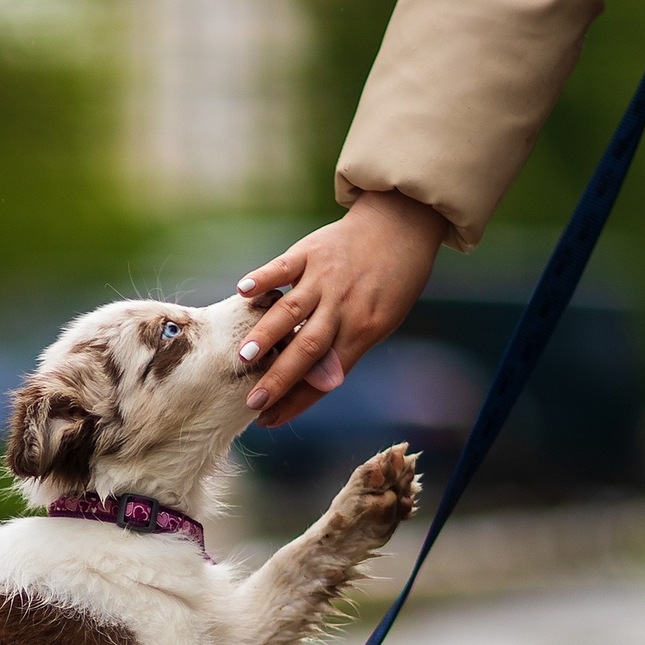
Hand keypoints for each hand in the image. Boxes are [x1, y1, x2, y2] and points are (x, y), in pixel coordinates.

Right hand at [236, 190, 448, 426]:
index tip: (269, 419)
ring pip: (293, 310)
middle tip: (252, 402)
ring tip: (243, 358)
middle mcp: (343, 306)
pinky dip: (263, 278)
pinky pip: (284, 266)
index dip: (297, 400)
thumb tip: (312, 382)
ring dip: (266, 335)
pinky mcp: (311, 251)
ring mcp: (325, 277)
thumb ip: (346, 348)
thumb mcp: (380, 322)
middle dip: (279, 379)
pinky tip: (243, 292)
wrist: (401, 225)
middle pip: (308, 349)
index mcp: (363, 330)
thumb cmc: (390, 282)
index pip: (326, 374)